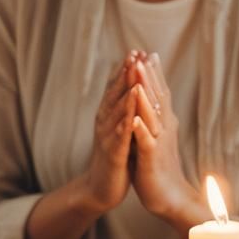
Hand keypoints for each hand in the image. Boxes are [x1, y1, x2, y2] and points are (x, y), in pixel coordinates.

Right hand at [80, 58, 138, 214]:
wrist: (101, 188)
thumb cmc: (115, 158)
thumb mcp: (120, 130)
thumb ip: (124, 110)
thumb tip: (133, 89)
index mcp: (109, 116)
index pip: (119, 88)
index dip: (127, 69)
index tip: (137, 50)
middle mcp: (105, 122)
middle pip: (116, 93)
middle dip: (126, 73)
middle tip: (134, 54)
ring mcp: (107, 137)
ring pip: (117, 111)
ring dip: (125, 92)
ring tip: (134, 76)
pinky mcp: (112, 154)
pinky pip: (119, 136)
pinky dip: (125, 123)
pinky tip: (131, 114)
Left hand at [128, 53, 205, 238]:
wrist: (170, 199)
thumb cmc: (159, 166)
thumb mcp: (156, 137)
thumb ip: (155, 117)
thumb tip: (151, 97)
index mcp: (163, 124)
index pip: (158, 94)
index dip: (152, 73)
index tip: (145, 52)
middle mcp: (164, 129)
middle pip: (157, 98)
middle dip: (148, 75)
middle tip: (142, 53)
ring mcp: (158, 143)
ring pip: (152, 115)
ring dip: (144, 93)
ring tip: (138, 74)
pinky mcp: (151, 159)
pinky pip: (147, 142)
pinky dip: (142, 129)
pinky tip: (135, 118)